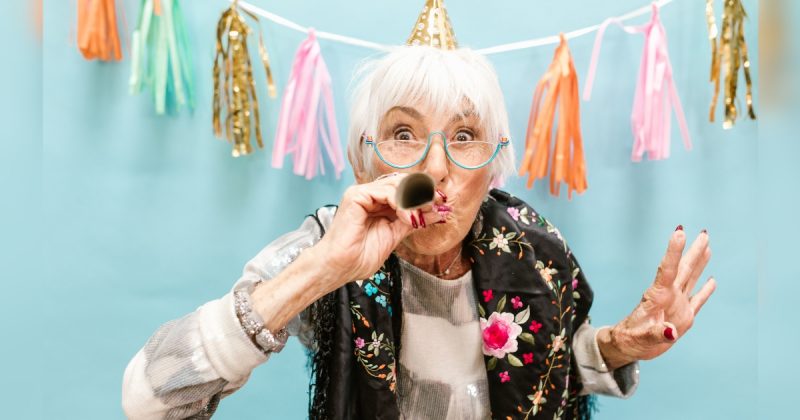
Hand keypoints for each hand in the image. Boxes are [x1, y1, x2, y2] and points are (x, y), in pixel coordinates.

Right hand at [315, 174, 442, 285]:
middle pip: (402, 182)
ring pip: (396, 184)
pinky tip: (406, 217)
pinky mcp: (356, 195)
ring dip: (413, 200)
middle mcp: (369, 195)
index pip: (404, 189)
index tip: (441, 204)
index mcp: (377, 203)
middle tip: (436, 205)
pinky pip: (385, 191)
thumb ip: (412, 222)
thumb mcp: (394, 236)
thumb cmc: (358, 257)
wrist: (339, 268)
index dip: (423, 194)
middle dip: (422, 193)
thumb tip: (436, 213)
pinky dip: (401, 203)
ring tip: (419, 216)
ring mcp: (362, 193)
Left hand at [597, 227, 716, 368]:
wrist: (629, 346)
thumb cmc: (631, 339)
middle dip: (693, 251)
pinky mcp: (683, 316)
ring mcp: (677, 305)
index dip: (674, 251)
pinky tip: (712, 280)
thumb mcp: (641, 338)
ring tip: (707, 245)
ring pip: (691, 279)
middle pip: (683, 270)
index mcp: (657, 297)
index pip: (667, 270)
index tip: (679, 233)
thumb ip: (656, 334)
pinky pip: (697, 300)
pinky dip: (705, 290)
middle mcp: (668, 296)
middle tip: (704, 233)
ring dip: (699, 262)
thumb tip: (672, 332)